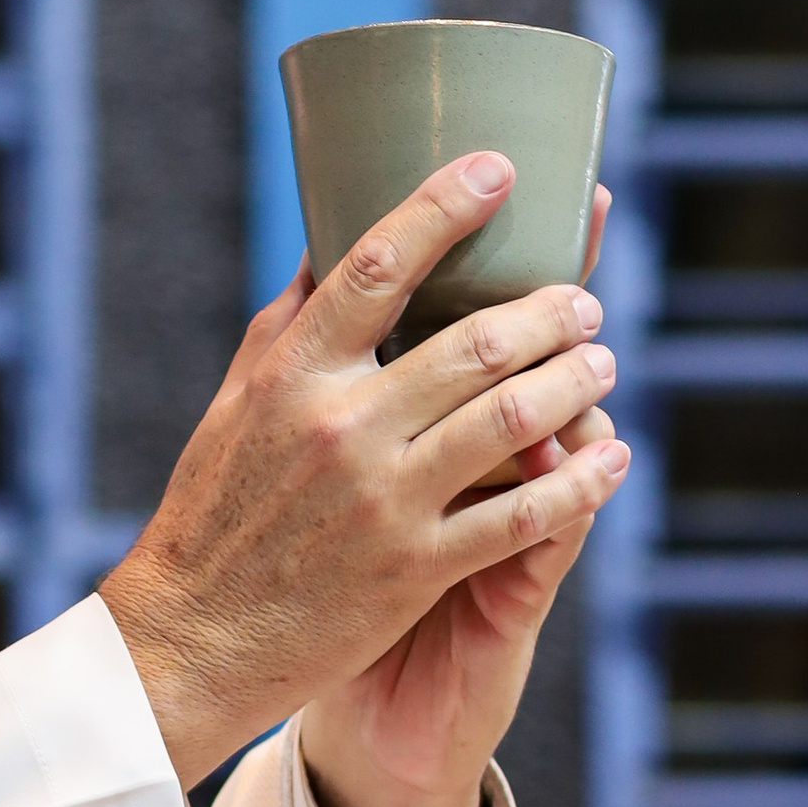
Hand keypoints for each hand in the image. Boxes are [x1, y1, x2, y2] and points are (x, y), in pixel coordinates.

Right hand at [98, 156, 627, 803]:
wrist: (194, 637)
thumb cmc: (217, 510)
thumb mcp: (238, 401)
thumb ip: (292, 322)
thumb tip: (330, 238)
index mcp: (295, 374)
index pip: (379, 263)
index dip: (446, 207)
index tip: (498, 169)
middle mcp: (343, 426)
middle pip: (475, 342)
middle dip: (549, 311)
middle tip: (583, 301)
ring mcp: (385, 498)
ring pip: (512, 420)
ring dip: (574, 381)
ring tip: (601, 361)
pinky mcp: (416, 567)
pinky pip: (521, 516)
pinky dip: (580, 482)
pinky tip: (613, 459)